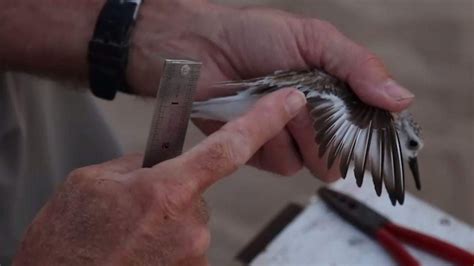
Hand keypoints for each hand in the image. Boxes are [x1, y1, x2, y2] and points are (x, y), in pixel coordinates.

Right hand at [13, 88, 305, 265]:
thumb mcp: (92, 182)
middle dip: (172, 190)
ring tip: (127, 234)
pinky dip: (164, 243)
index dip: (264, 121)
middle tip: (134, 206)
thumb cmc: (67, 242)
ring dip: (165, 221)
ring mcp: (193, 256)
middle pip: (197, 191)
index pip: (229, 148)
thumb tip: (159, 160)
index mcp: (166, 192)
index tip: (290, 102)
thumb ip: (137, 163)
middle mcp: (190, 226)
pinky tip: (137, 249)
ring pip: (189, 221)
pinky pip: (184, 247)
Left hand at [128, 0, 414, 180]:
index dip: (373, 132)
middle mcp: (316, 122)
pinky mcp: (261, 152)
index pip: (371, 128)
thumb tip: (401, 99)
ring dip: (294, 132)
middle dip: (328, 134)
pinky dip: (269, 139)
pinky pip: (280, 163)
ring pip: (311, 162)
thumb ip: (358, 67)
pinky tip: (253, 113)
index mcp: (336, 94)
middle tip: (306, 102)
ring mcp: (288, 139)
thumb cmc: (254, 36)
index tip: (367, 124)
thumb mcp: (314, 40)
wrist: (201, 49)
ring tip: (271, 98)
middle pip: (343, 156)